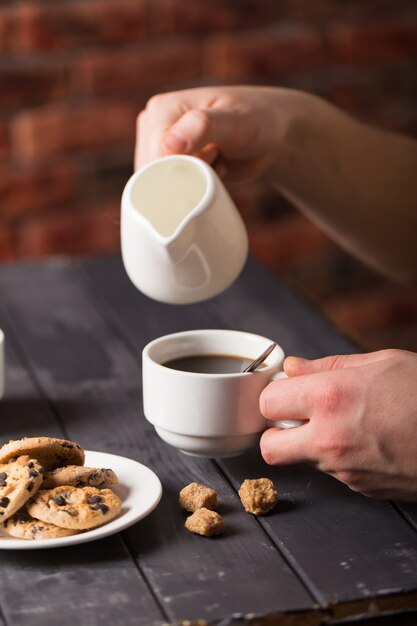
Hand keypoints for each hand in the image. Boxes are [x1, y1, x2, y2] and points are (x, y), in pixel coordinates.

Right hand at [135, 85, 300, 181]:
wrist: (273, 133)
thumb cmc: (257, 120)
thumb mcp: (235, 121)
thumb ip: (203, 127)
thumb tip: (167, 146)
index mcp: (161, 110)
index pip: (154, 156)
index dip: (182, 169)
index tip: (213, 156)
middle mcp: (155, 127)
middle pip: (156, 174)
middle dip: (187, 177)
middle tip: (217, 158)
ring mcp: (163, 148)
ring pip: (163, 186)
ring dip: (192, 184)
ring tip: (216, 161)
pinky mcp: (174, 164)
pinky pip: (173, 191)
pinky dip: (195, 189)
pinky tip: (214, 172)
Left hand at [259, 349, 416, 500]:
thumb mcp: (381, 362)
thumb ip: (327, 366)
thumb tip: (292, 368)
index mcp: (330, 397)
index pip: (267, 402)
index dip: (276, 394)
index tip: (288, 390)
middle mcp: (329, 438)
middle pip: (268, 446)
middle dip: (275, 431)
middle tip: (297, 416)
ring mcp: (344, 469)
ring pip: (302, 460)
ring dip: (310, 443)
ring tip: (347, 423)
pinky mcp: (360, 488)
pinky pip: (333, 472)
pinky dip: (339, 458)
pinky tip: (367, 441)